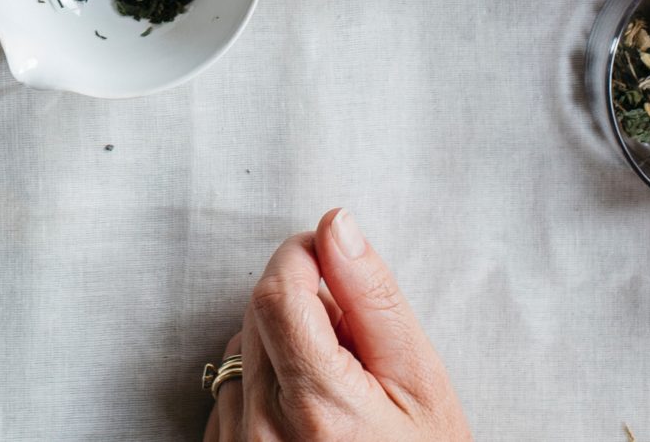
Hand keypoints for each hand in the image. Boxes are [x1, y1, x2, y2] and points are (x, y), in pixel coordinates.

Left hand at [204, 209, 468, 441]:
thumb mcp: (420, 383)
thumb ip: (374, 299)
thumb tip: (336, 227)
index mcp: (319, 404)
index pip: (275, 292)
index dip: (301, 259)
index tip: (327, 260)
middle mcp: (266, 431)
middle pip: (256, 317)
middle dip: (302, 309)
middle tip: (353, 348)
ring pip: (240, 354)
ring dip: (280, 351)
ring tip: (335, 391)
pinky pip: (228, 397)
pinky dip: (262, 390)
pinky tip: (306, 420)